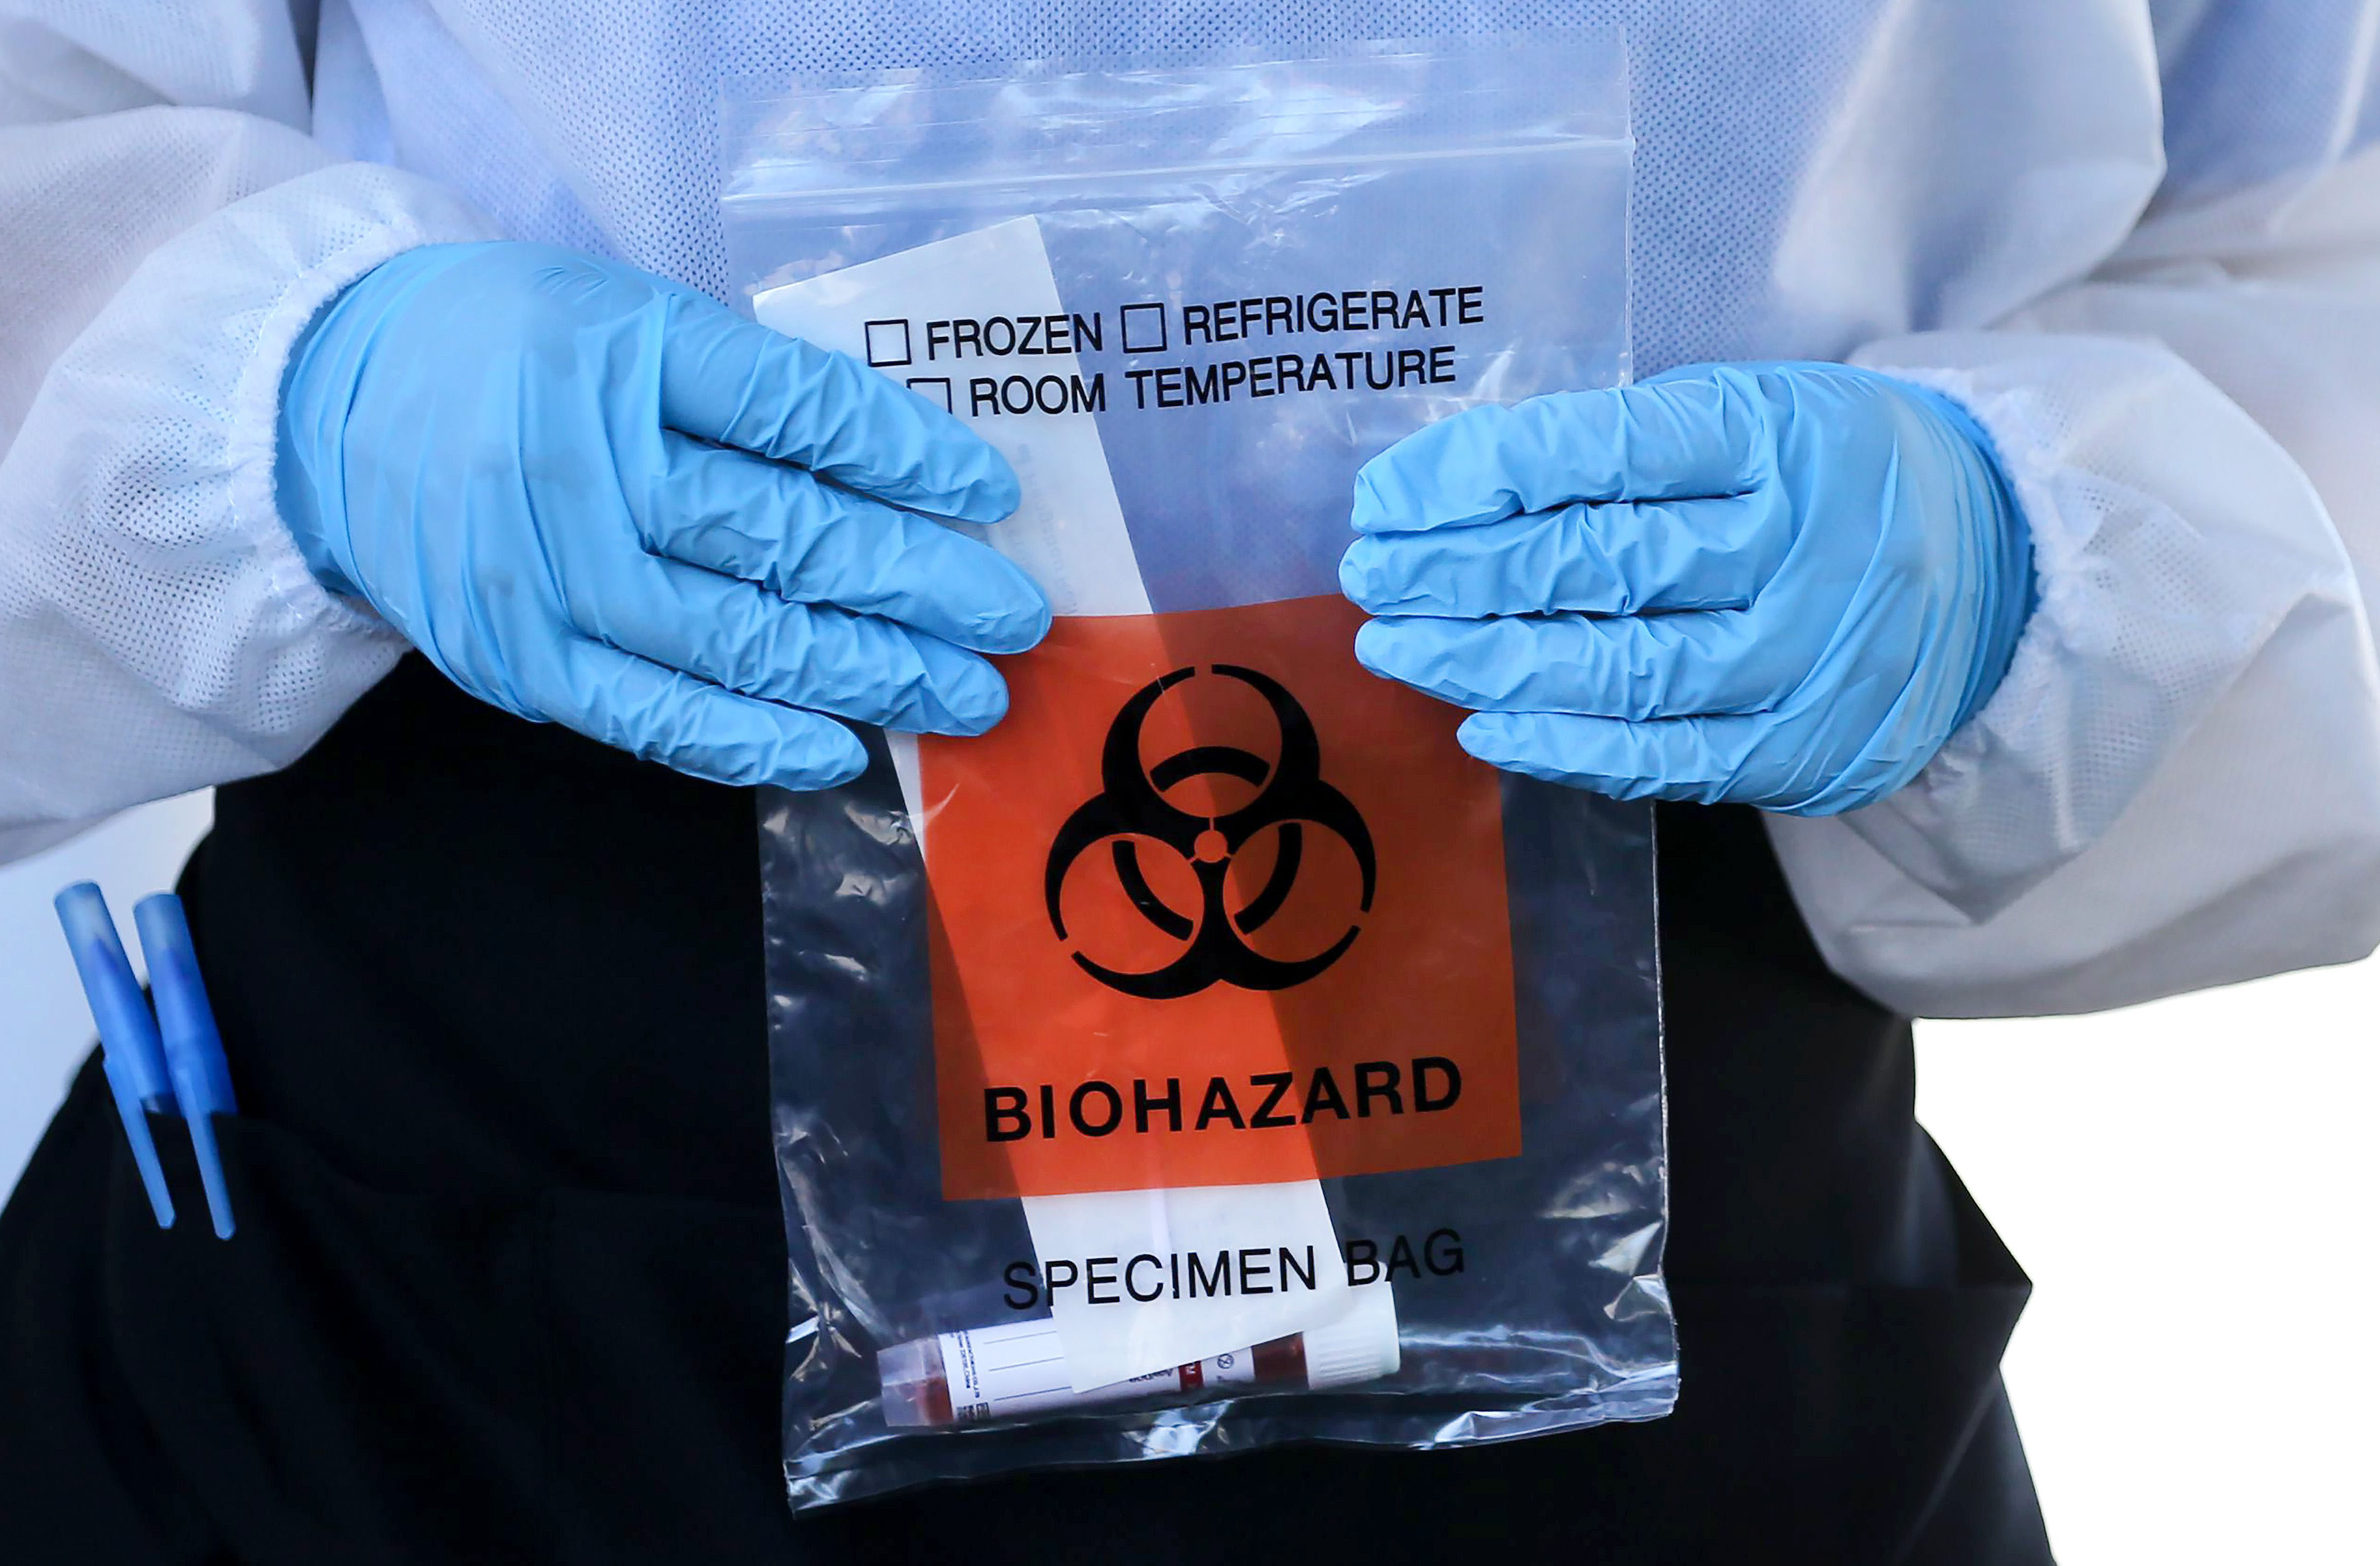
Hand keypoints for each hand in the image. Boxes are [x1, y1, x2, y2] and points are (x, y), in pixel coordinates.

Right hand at [275, 241, 1047, 789]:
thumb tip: (907, 477)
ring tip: (963, 695)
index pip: (795, 410)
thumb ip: (750, 391)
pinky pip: (653, 715)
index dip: (905, 456)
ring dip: (866, 673)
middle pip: (781, 532)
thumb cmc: (514, 354)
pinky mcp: (516, 658)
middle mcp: (582, 463)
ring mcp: (541, 574)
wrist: (326, 404)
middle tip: (1013, 621)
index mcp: (619, 350)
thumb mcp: (628, 322)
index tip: (991, 496)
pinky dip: (752, 739)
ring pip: (735, 635)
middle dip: (918, 585)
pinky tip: (840, 748)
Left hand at [1339, 362, 2031, 814]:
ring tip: (1398, 648)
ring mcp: (1800, 659)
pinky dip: (1561, 745)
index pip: (1602, 454)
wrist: (1997, 571)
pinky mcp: (1797, 747)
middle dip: (1460, 574)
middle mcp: (1791, 548)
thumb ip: (1623, 448)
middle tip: (1371, 575)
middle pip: (1597, 564)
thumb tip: (1454, 490)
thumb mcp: (1752, 416)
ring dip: (1486, 664)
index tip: (1389, 496)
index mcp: (1775, 438)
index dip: (1479, 478)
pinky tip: (1483, 724)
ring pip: (1616, 670)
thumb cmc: (1831, 478)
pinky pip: (1658, 756)